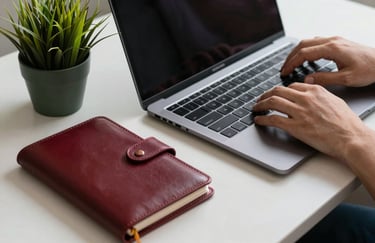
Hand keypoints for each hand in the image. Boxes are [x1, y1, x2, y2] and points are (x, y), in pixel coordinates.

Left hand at [252, 83, 368, 160]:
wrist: (350, 138)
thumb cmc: (346, 123)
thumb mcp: (334, 100)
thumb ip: (319, 93)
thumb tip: (309, 86)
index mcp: (315, 91)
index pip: (291, 86)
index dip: (280, 90)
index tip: (275, 94)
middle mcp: (305, 99)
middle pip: (278, 91)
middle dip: (266, 94)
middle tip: (260, 99)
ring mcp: (299, 112)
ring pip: (273, 102)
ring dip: (261, 104)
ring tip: (256, 108)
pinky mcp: (295, 127)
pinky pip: (273, 119)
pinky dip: (262, 118)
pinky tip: (258, 120)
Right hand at [281, 36, 374, 86]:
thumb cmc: (369, 69)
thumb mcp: (346, 78)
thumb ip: (324, 78)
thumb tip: (307, 80)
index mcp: (332, 49)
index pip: (304, 53)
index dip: (291, 63)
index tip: (284, 72)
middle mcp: (332, 41)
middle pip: (303, 45)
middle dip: (290, 57)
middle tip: (283, 68)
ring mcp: (335, 40)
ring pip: (309, 42)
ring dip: (297, 52)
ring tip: (290, 64)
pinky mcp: (338, 42)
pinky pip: (316, 42)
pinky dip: (306, 49)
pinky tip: (304, 57)